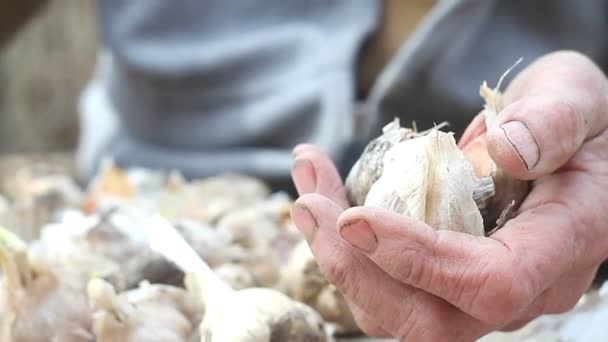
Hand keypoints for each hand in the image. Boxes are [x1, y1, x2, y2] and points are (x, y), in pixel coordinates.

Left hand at [290, 51, 607, 340]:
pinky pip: (389, 286)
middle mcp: (523, 288)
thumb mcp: (578, 98)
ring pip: (397, 312)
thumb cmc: (582, 124)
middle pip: (429, 321)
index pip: (490, 282)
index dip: (419, 260)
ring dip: (339, 258)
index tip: (356, 217)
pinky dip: (347, 249)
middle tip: (309, 204)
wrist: (575, 152)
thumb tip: (504, 149)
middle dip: (356, 268)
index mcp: (563, 242)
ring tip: (308, 193)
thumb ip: (553, 120)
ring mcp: (480, 293)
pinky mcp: (448, 282)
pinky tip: (326, 197)